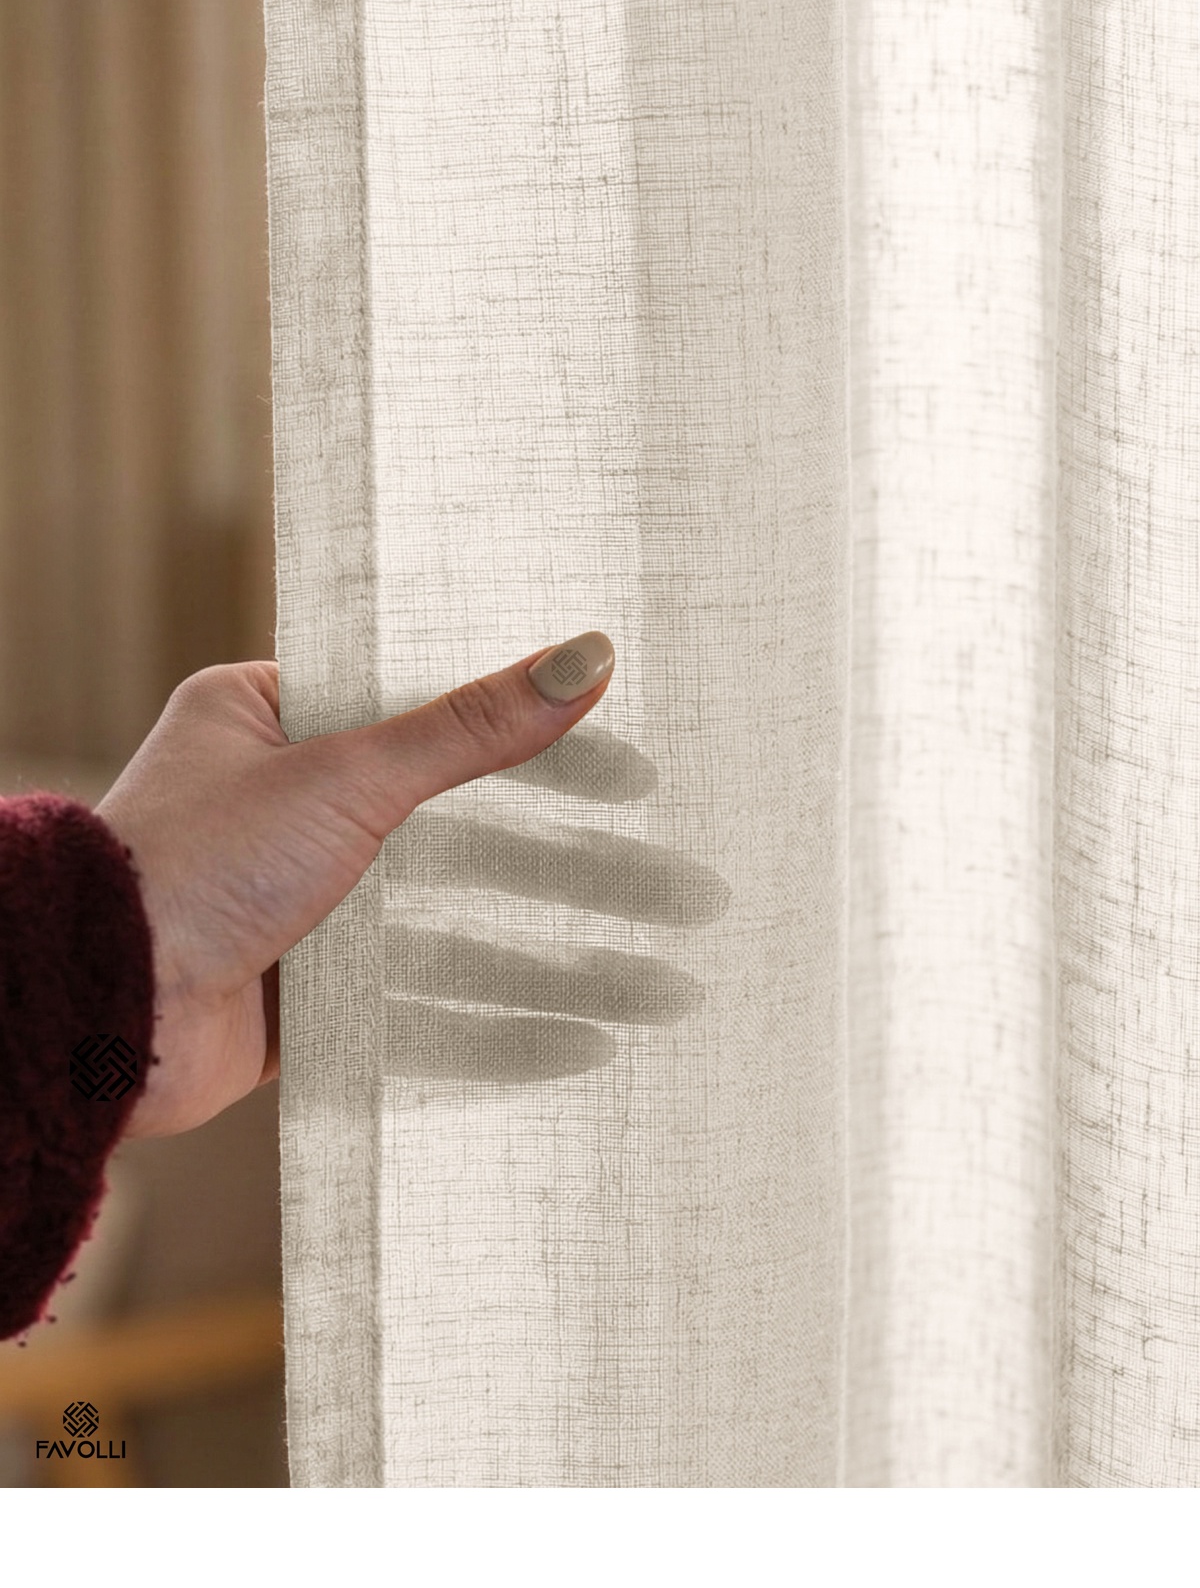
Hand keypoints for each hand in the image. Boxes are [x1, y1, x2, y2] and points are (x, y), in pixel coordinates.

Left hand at [96, 640, 618, 1138]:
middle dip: (568, 865)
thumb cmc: (190, 866)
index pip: (428, 707)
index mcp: (268, 715)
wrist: (95, 1016)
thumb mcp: (346, 775)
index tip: (629, 762)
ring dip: (553, 953)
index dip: (533, 733)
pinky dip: (499, 1019)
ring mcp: (299, 902)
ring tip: (659, 977)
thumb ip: (469, 728)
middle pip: (458, 826)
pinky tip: (585, 1037)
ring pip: (453, 921)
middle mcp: (284, 804)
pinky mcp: (307, 991)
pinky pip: (422, 1001)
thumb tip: (585, 659)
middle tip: (676, 880)